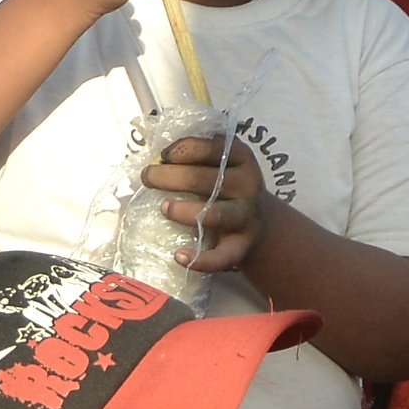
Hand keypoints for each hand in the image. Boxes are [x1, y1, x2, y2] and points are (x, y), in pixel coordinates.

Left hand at [142, 133, 269, 279]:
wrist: (261, 224)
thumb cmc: (228, 188)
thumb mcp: (222, 164)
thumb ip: (197, 156)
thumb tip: (157, 159)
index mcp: (242, 159)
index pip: (212, 148)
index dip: (183, 150)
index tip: (163, 155)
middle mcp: (247, 186)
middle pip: (204, 180)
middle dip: (169, 177)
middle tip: (147, 177)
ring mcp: (245, 218)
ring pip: (213, 215)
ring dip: (182, 211)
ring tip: (164, 208)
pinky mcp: (240, 248)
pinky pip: (219, 257)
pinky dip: (198, 259)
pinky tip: (178, 255)